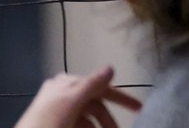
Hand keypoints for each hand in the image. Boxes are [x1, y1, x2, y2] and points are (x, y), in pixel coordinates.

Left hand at [15, 66, 142, 127]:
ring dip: (98, 127)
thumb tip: (110, 67)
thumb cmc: (48, 121)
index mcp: (66, 83)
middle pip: (95, 106)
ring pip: (88, 118)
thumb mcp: (72, 102)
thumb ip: (91, 84)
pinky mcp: (57, 122)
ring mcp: (60, 109)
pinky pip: (79, 124)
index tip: (140, 108)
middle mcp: (63, 93)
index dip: (121, 97)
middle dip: (108, 121)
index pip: (100, 87)